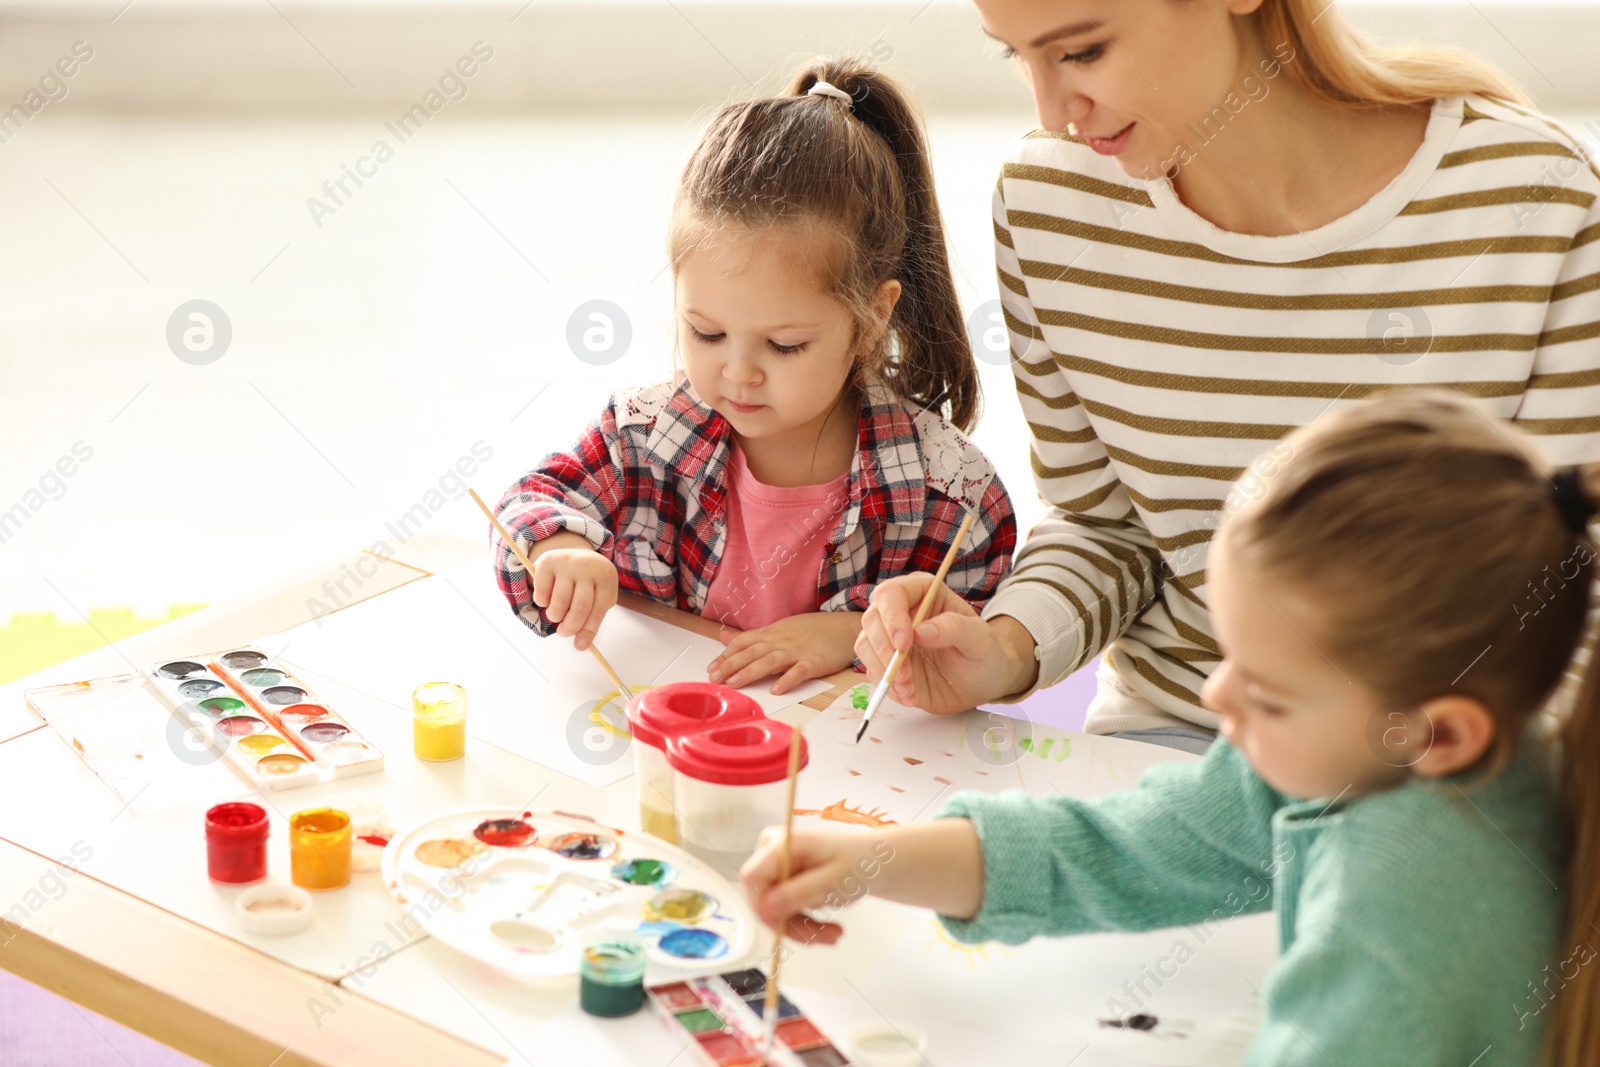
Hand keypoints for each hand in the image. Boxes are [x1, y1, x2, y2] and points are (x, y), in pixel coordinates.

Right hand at [529, 539, 617, 650]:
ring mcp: (567, 562)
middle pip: (580, 607)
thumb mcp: (596, 596)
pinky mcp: (547, 562)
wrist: (573, 553)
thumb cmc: (588, 582)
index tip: (580, 646)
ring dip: (555, 616)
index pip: (600, 608)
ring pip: (559, 602)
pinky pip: (542, 593)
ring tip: (556, 615)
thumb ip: (591, 618)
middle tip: (564, 633)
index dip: (589, 630)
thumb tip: (580, 645)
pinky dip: (542, 603)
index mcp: (606, 577)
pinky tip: (547, 599)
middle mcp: (588, 567)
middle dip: (571, 626)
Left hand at [707, 612, 861, 694]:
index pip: (743, 642)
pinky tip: (776, 689)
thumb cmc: (811, 630)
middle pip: (752, 652)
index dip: (726, 655)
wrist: (842, 628)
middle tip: (713, 678)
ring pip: (770, 661)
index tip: (710, 668)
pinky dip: (787, 679)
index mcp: (772, 633)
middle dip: (730, 665)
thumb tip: (724, 636)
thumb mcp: (778, 628)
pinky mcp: (815, 662)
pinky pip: (799, 671)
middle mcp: (781, 641)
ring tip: (734, 684)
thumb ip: (751, 636)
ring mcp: (798, 651)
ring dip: (750, 672)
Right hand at [739, 825, 893, 943]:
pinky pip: (783, 910)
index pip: (752, 877)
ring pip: (773, 910)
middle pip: (762, 897)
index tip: (786, 929)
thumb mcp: (833, 880)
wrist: (874, 861)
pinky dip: (804, 924)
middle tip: (823, 938)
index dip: (762, 907)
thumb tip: (766, 907)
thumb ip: (799, 892)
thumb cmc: (859, 862)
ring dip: (802, 928)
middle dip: (790, 924)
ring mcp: (776, 866)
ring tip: (833, 935)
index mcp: (782, 843)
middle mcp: (772, 851)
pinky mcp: (783, 880)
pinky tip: (828, 929)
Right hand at [856, 576, 1038, 712]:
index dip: (892, 616)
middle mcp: (901, 612)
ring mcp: (891, 638)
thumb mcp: (980, 639)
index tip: (904, 642)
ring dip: (883, 670)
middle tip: (904, 673)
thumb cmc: (983, 653)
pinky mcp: (887, 663)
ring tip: (909, 687)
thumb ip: (955, 628)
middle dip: (884, 648)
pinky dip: (886, 686)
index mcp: (923, 593)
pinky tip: (909, 694)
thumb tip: (922, 630)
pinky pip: (872, 671)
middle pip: (872, 619)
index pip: (892, 593)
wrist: (981, 682)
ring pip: (866, 645)